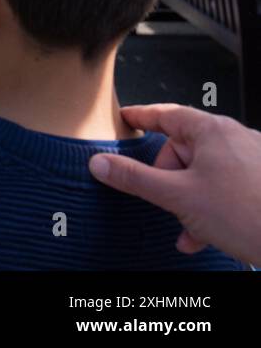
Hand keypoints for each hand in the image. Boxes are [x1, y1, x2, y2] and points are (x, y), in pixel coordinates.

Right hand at [88, 104, 260, 263]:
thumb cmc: (248, 213)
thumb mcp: (177, 196)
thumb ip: (135, 178)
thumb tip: (102, 164)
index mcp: (212, 131)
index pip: (166, 114)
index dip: (141, 116)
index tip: (126, 117)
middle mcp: (235, 139)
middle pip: (183, 150)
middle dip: (169, 180)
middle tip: (165, 202)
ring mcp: (252, 160)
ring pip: (204, 174)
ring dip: (188, 201)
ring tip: (189, 227)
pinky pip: (226, 187)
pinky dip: (210, 207)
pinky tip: (206, 233)